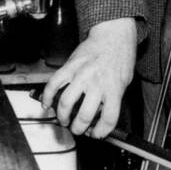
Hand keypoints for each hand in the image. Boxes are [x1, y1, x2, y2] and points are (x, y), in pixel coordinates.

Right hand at [41, 18, 136, 137]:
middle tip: (77, 129)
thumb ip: (113, 99)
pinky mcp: (70, 66)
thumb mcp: (124, 82)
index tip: (96, 134)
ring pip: (66, 102)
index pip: (108, 119)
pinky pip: (54, 83)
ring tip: (63, 119)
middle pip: (85, 115)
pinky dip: (47, 96)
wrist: (113, 35)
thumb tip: (100, 117)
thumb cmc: (120, 58)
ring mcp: (82, 74)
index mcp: (114, 89)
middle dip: (79, 128)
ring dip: (62, 116)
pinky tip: (46, 104)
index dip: (101, 132)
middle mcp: (97, 83)